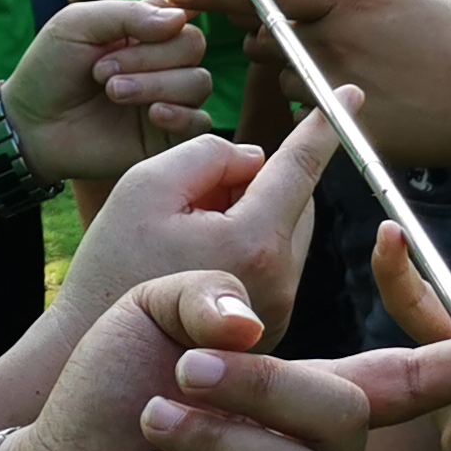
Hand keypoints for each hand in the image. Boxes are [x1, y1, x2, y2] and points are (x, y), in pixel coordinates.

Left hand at [0, 274, 450, 450]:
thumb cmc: (107, 393)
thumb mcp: (157, 314)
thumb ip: (211, 297)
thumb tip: (248, 326)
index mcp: (311, 404)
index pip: (406, 383)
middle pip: (343, 421)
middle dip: (263, 388)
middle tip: (185, 373)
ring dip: (217, 441)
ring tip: (154, 427)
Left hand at [9, 0, 213, 180]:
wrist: (30, 127)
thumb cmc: (49, 70)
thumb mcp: (77, 24)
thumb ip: (127, 14)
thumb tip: (179, 19)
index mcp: (146, 26)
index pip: (190, 2)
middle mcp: (164, 60)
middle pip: (193, 44)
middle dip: (149, 55)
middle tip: (102, 71)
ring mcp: (169, 97)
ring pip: (198, 82)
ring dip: (155, 84)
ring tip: (111, 92)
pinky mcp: (169, 135)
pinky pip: (201, 122)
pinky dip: (180, 114)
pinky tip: (152, 114)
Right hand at [60, 101, 354, 336]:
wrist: (99, 358)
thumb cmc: (111, 266)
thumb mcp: (144, 188)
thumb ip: (207, 155)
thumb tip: (254, 158)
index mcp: (252, 240)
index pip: (300, 167)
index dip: (324, 124)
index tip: (352, 92)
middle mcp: (280, 278)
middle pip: (299, 199)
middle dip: (266, 178)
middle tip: (203, 189)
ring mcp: (280, 308)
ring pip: (287, 230)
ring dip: (255, 211)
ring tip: (190, 231)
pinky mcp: (272, 326)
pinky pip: (274, 263)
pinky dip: (249, 244)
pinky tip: (197, 262)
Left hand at [151, 0, 450, 169]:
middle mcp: (333, 40)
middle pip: (265, 38)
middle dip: (271, 39)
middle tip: (308, 44)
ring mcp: (336, 86)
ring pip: (285, 78)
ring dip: (299, 75)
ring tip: (356, 76)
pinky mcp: (343, 126)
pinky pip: (309, 115)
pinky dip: (321, 110)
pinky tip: (365, 105)